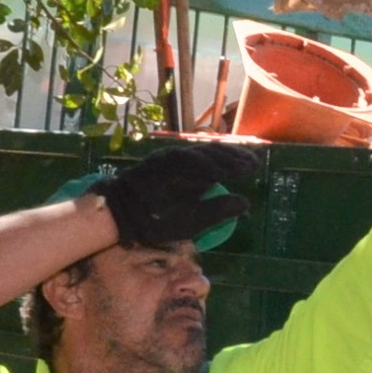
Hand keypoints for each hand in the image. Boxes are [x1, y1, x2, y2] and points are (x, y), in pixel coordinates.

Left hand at [92, 143, 258, 248]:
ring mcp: (172, 154)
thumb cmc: (154, 219)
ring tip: (240, 160)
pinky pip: (191, 152)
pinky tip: (215, 161)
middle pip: (214, 152)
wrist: (117, 209)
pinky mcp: (164, 157)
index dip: (239, 165)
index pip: (221, 163)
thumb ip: (218, 210)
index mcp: (190, 170)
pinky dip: (208, 155)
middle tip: (253, 162)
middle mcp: (182, 156)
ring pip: (203, 150)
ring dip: (223, 154)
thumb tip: (245, 202)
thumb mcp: (188, 222)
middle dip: (235, 156)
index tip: (254, 168)